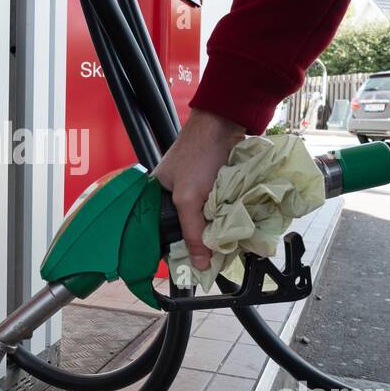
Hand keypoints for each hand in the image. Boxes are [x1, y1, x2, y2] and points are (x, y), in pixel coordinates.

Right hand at [153, 108, 245, 270]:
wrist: (224, 123)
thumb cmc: (197, 156)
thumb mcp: (188, 198)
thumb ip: (192, 232)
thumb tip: (200, 265)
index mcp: (156, 196)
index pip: (160, 232)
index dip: (174, 249)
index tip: (189, 267)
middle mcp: (174, 194)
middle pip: (186, 228)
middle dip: (199, 242)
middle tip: (213, 260)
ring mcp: (197, 190)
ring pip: (205, 220)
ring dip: (215, 231)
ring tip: (225, 248)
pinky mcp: (216, 185)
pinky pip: (218, 209)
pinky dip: (226, 218)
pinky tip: (233, 228)